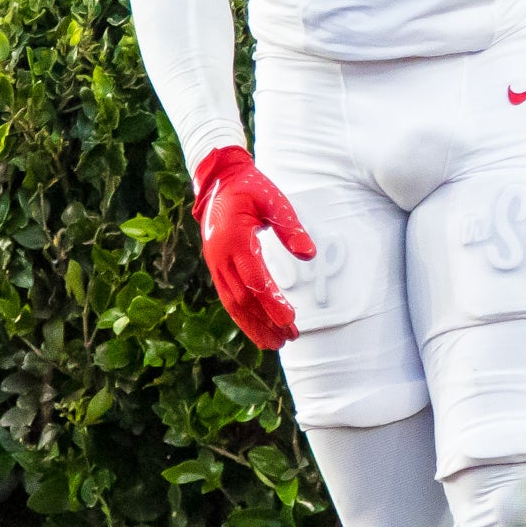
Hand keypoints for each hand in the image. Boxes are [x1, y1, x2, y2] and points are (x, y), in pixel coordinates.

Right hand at [192, 146, 313, 350]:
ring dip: (253, 326)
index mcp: (234, 239)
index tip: (289, 319)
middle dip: (266, 321)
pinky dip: (242, 317)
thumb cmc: (251, 189)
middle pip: (243, 298)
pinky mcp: (216, 267)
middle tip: (289, 338)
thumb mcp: (274, 201)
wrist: (218, 182)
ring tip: (275, 344)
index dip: (271, 302)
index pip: (254, 279)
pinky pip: (228, 297)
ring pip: (233, 303)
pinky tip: (257, 330)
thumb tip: (309, 254)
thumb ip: (291, 228)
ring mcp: (215, 263)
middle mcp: (220, 256)